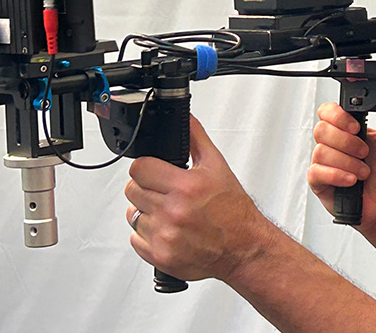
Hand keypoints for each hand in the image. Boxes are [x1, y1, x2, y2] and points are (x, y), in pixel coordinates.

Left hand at [125, 114, 270, 283]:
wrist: (243, 247)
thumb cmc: (233, 210)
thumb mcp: (218, 166)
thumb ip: (196, 138)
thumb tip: (185, 119)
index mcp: (186, 187)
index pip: (140, 168)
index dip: (147, 167)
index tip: (154, 171)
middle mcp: (173, 212)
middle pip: (132, 190)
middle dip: (146, 187)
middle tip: (163, 191)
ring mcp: (165, 236)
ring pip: (133, 215)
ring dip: (146, 211)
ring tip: (168, 211)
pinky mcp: (160, 256)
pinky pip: (136, 239)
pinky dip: (147, 234)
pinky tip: (167, 229)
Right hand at [307, 101, 375, 234]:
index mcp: (349, 129)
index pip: (328, 111)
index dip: (339, 117)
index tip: (357, 127)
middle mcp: (334, 143)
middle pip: (321, 129)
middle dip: (347, 143)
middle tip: (365, 153)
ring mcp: (325, 162)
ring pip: (320, 151)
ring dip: (347, 162)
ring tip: (363, 172)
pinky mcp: (319, 182)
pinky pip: (316, 172)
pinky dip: (337, 175)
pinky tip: (351, 180)